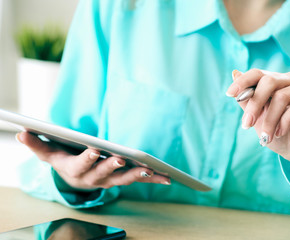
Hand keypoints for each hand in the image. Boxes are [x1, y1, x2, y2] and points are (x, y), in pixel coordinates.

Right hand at [16, 132, 170, 190]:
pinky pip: (138, 180)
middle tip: (123, 159)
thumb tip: (20, 131)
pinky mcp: (122, 178)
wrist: (77, 178)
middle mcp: (94, 178)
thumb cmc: (64, 160)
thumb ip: (36, 143)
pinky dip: (152, 179)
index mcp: (76, 170)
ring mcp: (110, 180)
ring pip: (124, 179)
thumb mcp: (48, 152)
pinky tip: (168, 178)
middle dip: (114, 167)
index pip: (81, 164)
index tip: (94, 150)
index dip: (87, 158)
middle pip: (105, 174)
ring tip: (150, 170)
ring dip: (137, 175)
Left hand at [226, 69, 289, 176]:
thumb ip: (247, 98)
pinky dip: (285, 121)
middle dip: (254, 104)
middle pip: (269, 81)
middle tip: (246, 124)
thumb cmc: (276, 134)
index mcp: (275, 81)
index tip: (229, 94)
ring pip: (282, 96)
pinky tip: (280, 133)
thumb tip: (235, 72)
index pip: (257, 73)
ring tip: (266, 137)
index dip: (242, 81)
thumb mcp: (257, 118)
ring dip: (270, 120)